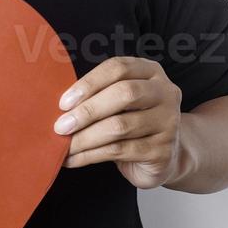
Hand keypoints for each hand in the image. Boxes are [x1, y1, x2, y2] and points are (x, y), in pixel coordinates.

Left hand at [54, 56, 184, 188]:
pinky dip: (90, 155)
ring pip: (120, 126)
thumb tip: (60, 107)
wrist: (163, 157)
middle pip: (124, 94)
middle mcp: (165, 93)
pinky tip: (73, 159)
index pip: (118, 68)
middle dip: (87, 111)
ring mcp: (168, 122)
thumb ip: (96, 96)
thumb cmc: (132, 123)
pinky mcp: (162, 150)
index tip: (64, 103)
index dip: (89, 83)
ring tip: (64, 146)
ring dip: (85, 137)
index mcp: (150, 72)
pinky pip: (120, 151)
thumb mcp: (118, 103)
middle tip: (61, 126)